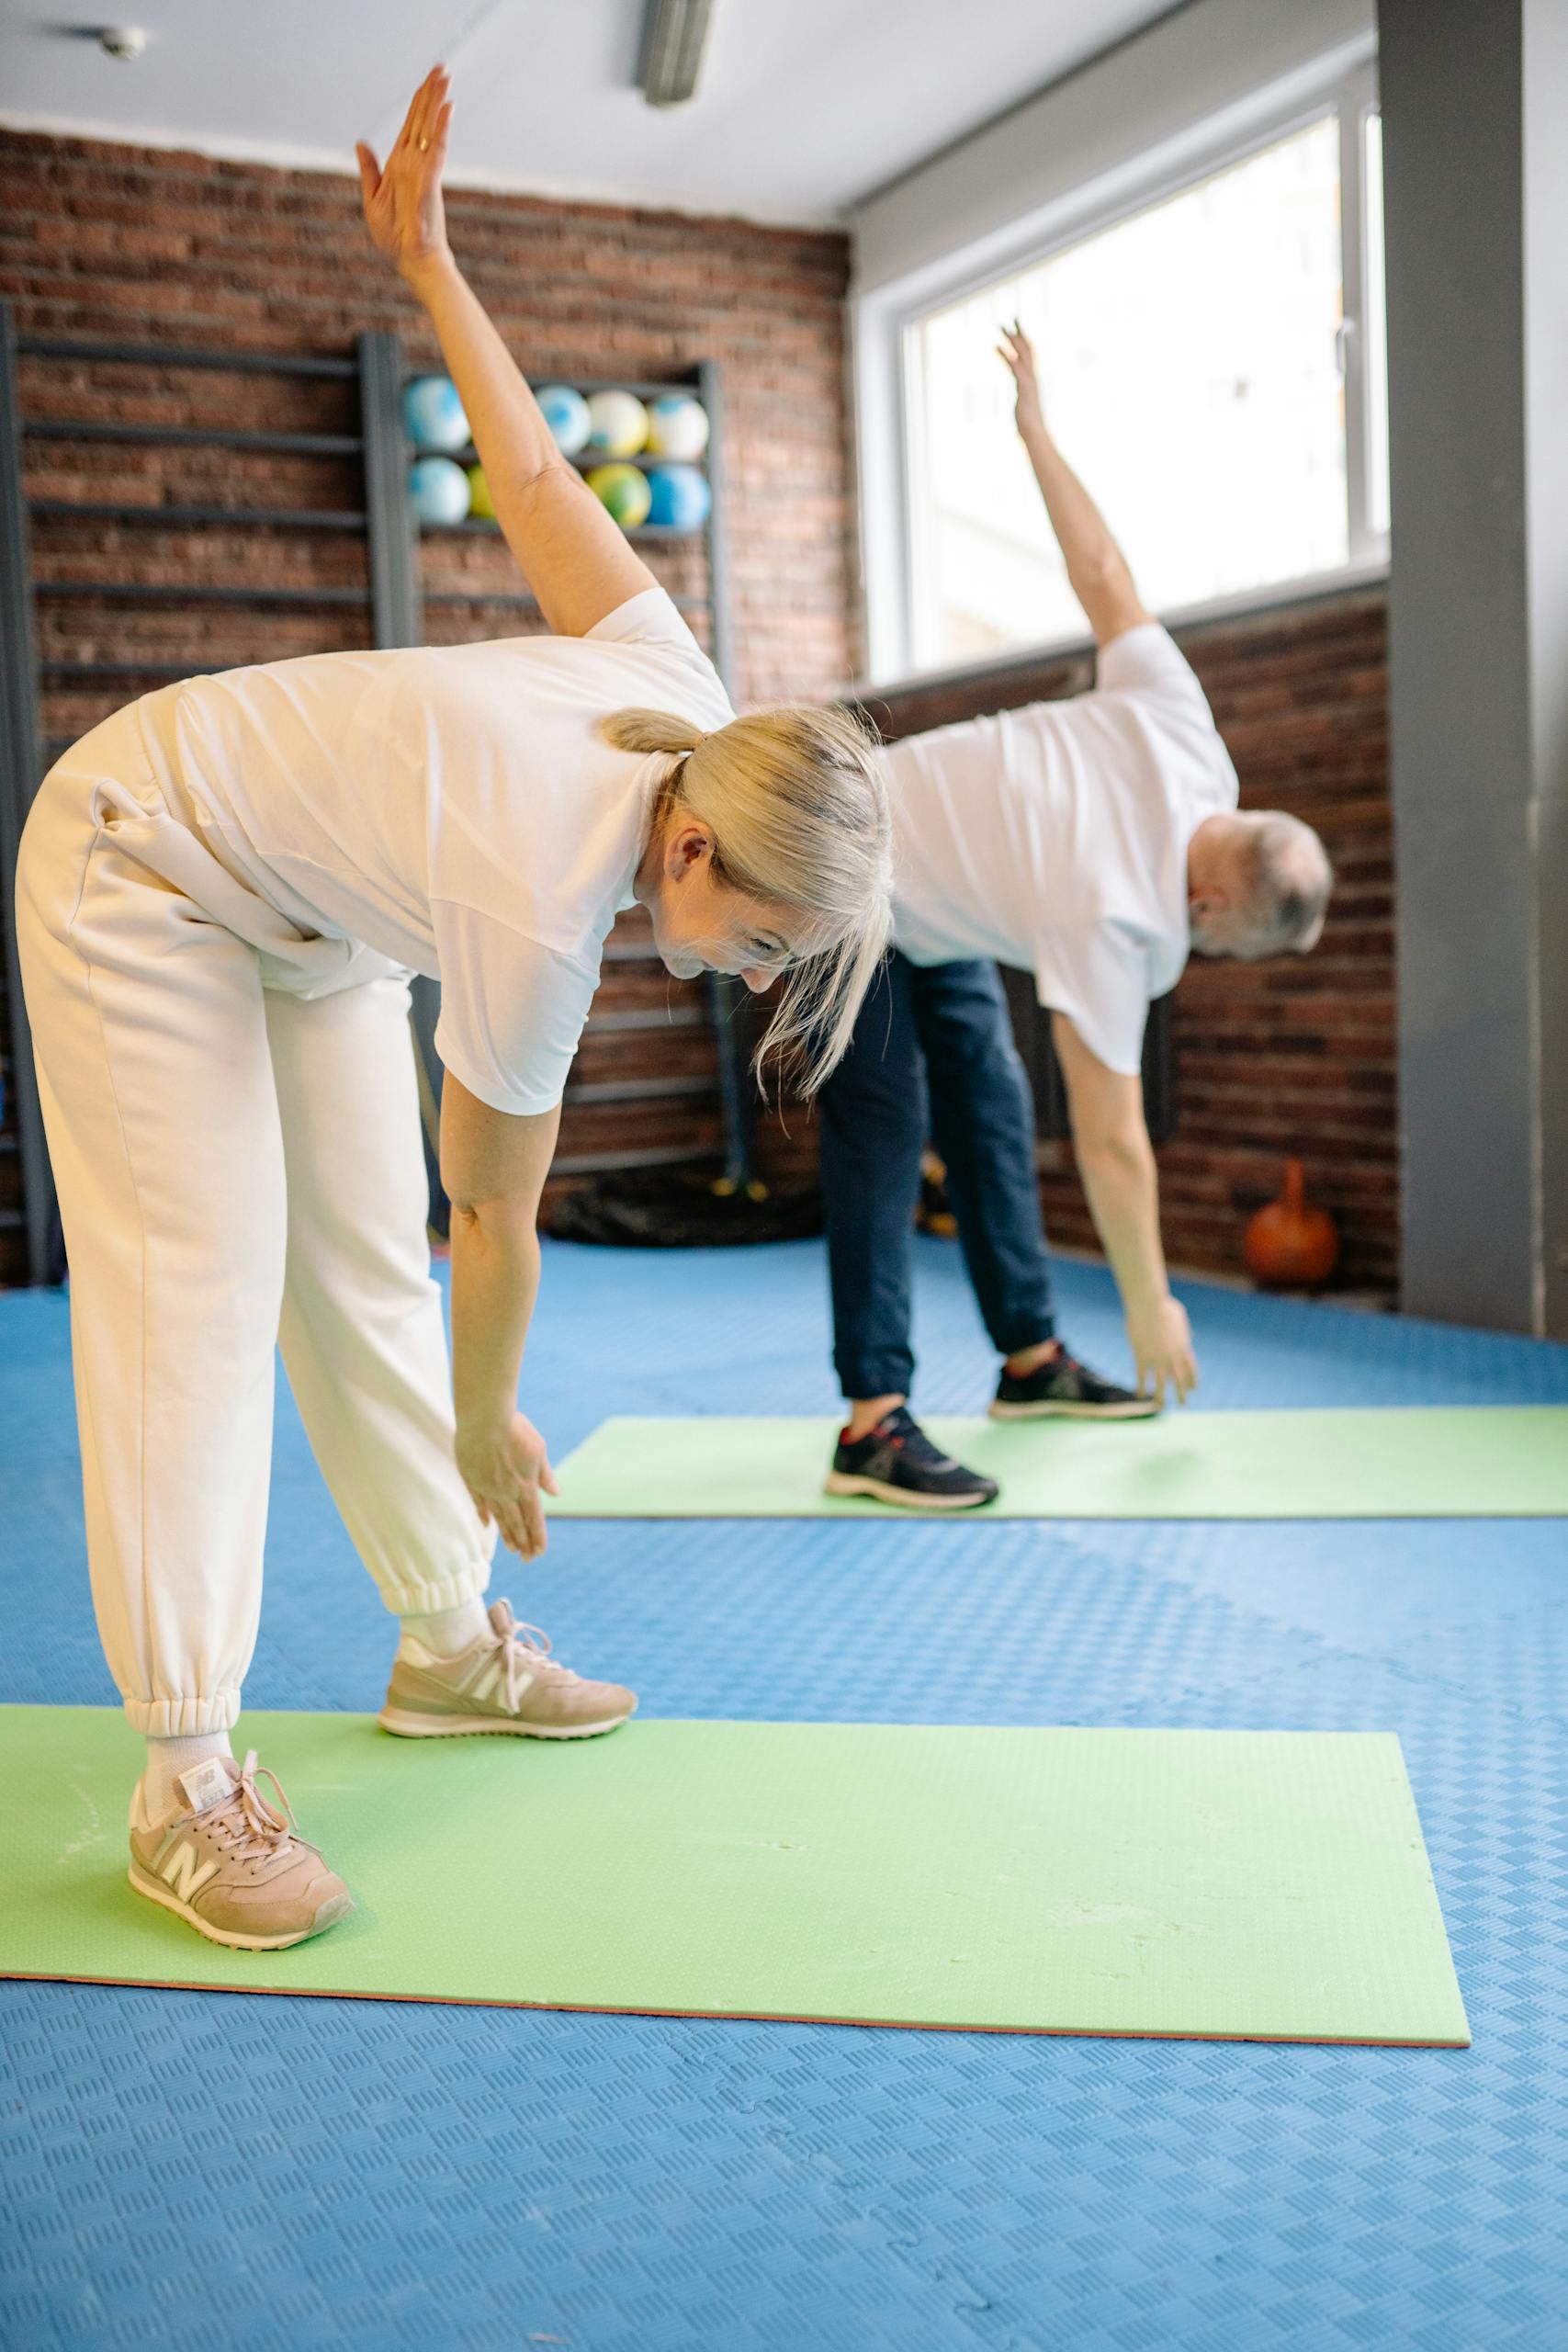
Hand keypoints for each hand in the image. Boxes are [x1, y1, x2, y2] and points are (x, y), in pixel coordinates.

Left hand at [357, 66, 452, 286]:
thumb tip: (361, 143)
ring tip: (446, 78)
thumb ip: (369, 169)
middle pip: (422, 120)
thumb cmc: (394, 236)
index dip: (418, 101)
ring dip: (437, 102)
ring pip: (430, 128)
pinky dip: (441, 127)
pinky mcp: (430, 180)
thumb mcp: (372, 197)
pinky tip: (446, 108)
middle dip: (430, 93)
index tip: (427, 80)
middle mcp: (413, 161)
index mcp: (399, 163)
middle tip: (441, 68)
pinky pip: (437, 148)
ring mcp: (423, 169)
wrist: (409, 258)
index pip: (410, 125)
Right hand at [456, 1410, 558, 1559]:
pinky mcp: (471, 1479)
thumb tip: (556, 1494)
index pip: (534, 1518)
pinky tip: (486, 1525)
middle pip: (517, 1523)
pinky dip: (483, 1514)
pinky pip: (478, 1502)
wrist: (485, 1417)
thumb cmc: (515, 1428)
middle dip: (523, 1543)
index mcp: (526, 1485)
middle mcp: (507, 1491)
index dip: (538, 1537)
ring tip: (512, 1550)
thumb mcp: (538, 1449)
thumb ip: (545, 1474)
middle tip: (528, 1559)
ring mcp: (487, 1487)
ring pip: (498, 1517)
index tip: (540, 1552)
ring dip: (506, 1535)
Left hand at [997, 319, 1045, 439]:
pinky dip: (1006, 354)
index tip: (1017, 329)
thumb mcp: (1023, 408)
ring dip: (1012, 339)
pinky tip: (996, 345)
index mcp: (1031, 380)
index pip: (1029, 356)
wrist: (1035, 434)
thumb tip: (1022, 403)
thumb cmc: (1028, 426)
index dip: (1024, 341)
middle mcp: (1032, 377)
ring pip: (1022, 354)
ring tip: (1002, 327)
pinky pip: (1014, 366)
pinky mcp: (1024, 387)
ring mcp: (1029, 381)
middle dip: (1019, 333)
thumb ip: (1022, 400)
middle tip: (1012, 318)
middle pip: (1027, 349)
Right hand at [1126, 1296, 1197, 1407]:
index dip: (1192, 1380)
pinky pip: (1142, 1376)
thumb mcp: (1179, 1317)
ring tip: (1160, 1405)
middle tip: (1183, 1403)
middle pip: (1179, 1380)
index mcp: (1184, 1347)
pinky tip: (1140, 1395)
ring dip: (1161, 1396)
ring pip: (1160, 1383)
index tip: (1192, 1389)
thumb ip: (1183, 1330)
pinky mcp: (1141, 1356)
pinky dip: (1141, 1386)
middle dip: (1181, 1393)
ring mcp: (1157, 1358)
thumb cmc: (1163, 1305)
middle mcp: (1172, 1356)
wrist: (1148, 1304)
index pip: (1191, 1369)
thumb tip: (1186, 1336)